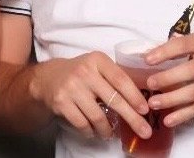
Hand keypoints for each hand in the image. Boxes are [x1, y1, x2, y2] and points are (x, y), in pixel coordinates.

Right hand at [31, 53, 150, 140]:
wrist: (48, 77)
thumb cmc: (80, 73)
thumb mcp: (97, 66)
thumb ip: (115, 77)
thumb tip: (142, 101)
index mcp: (97, 60)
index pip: (121, 79)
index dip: (135, 96)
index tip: (145, 110)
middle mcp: (84, 72)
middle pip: (113, 100)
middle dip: (132, 119)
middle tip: (144, 132)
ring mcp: (71, 87)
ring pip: (98, 117)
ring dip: (107, 129)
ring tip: (110, 133)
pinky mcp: (61, 102)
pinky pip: (82, 124)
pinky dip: (91, 132)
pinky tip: (93, 131)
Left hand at [144, 32, 193, 127]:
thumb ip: (179, 45)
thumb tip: (150, 51)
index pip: (182, 46)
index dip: (164, 52)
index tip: (147, 59)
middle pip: (189, 71)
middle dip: (167, 78)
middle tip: (149, 84)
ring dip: (172, 100)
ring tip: (153, 104)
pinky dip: (184, 114)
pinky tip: (170, 119)